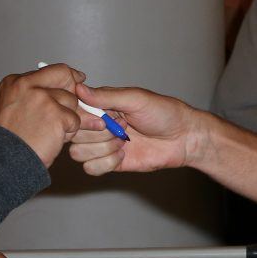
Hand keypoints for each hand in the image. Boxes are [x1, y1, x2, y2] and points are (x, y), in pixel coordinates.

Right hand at [0, 63, 85, 167]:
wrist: (5, 161)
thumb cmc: (13, 140)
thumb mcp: (16, 109)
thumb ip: (39, 96)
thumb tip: (76, 88)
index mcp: (15, 82)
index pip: (52, 71)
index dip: (68, 77)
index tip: (78, 80)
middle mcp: (27, 85)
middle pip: (65, 78)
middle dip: (73, 93)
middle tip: (71, 109)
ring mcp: (42, 98)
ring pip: (72, 101)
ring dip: (67, 119)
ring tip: (49, 132)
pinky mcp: (56, 114)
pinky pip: (75, 120)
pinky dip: (68, 132)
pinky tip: (52, 139)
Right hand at [68, 83, 199, 175]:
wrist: (183, 138)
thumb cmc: (164, 113)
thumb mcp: (136, 99)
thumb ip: (107, 96)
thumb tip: (79, 88)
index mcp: (102, 105)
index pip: (74, 112)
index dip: (83, 119)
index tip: (103, 119)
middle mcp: (99, 125)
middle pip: (74, 135)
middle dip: (97, 134)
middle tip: (122, 128)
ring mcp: (103, 145)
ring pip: (78, 153)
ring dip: (102, 149)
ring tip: (124, 142)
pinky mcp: (110, 163)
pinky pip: (90, 169)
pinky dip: (106, 163)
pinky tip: (123, 155)